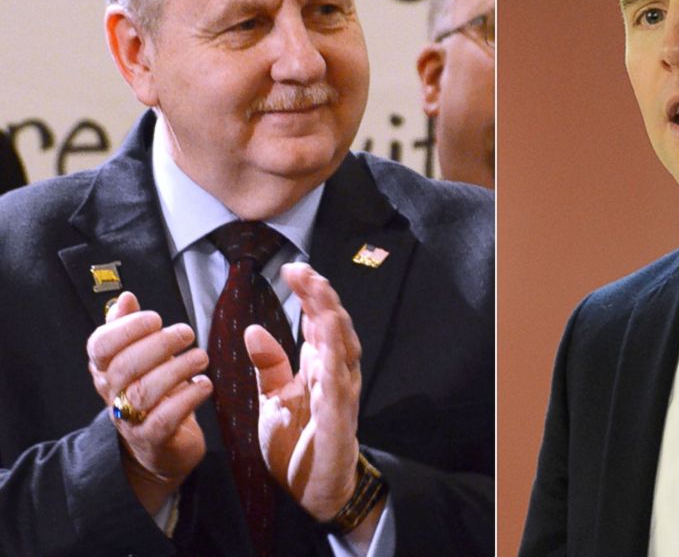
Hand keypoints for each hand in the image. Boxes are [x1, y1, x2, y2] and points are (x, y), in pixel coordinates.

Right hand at [86, 291, 212, 514]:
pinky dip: (188, 398)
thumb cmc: (153, 390)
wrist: (161, 444)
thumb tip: (124, 298)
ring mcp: (129, 420)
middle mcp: (112, 394)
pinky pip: (165, 418)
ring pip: (144, 392)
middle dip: (159, 344)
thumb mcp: (141, 356)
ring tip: (201, 357)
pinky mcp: (153, 439)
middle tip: (187, 333)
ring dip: (177, 369)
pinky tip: (204, 384)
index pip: (100, 346)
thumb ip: (129, 327)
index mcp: (106, 369)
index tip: (156, 318)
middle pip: (124, 366)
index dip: (127, 328)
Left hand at [244, 263, 362, 522]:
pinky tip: (325, 334)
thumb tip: (254, 330)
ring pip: (342, 345)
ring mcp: (340, 392)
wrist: (310, 491)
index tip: (294, 269)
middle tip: (305, 271)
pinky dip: (333, 355)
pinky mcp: (338, 415)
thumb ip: (269, 365)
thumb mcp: (274, 399)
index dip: (309, 294)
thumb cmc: (298, 444)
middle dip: (321, 297)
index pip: (317, 321)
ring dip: (331, 317)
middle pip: (333, 325)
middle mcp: (334, 373)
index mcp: (319, 367)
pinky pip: (338, 380)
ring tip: (319, 291)